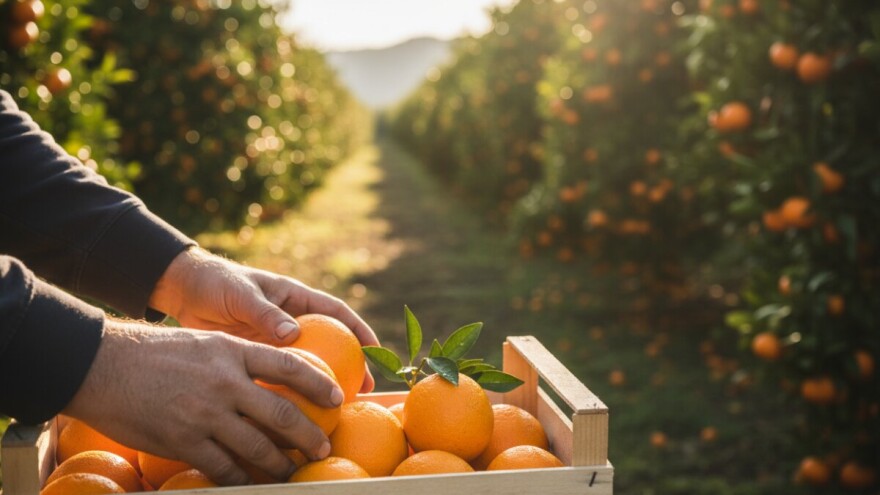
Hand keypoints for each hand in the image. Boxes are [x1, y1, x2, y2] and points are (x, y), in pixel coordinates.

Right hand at [64, 320, 344, 485]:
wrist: (103, 365)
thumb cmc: (152, 352)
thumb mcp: (203, 343)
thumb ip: (235, 359)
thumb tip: (265, 378)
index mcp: (232, 352)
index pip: (288, 365)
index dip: (318, 383)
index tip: (337, 397)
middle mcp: (225, 382)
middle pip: (281, 413)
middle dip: (308, 434)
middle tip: (322, 446)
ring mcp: (205, 413)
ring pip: (257, 447)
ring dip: (280, 464)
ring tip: (291, 471)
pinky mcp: (183, 440)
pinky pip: (223, 467)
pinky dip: (241, 479)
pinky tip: (251, 483)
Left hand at [148, 247, 378, 392]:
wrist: (184, 292)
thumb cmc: (216, 283)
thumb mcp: (241, 294)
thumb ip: (265, 312)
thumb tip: (293, 334)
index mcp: (294, 298)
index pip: (336, 313)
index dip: (358, 329)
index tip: (375, 350)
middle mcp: (291, 321)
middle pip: (330, 343)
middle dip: (351, 365)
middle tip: (365, 390)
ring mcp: (276, 341)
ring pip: (307, 364)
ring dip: (323, 385)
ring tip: (337, 410)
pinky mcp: (257, 359)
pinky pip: (279, 378)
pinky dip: (289, 394)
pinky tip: (295, 416)